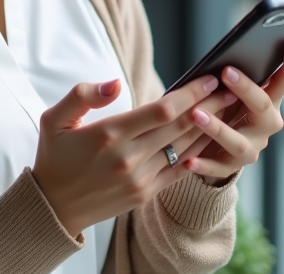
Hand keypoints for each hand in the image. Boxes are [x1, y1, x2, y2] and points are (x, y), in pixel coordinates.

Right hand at [32, 74, 237, 237]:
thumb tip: (115, 83)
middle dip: (209, 105)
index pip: (162, 109)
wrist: (52, 207)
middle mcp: (128, 158)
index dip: (190, 92)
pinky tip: (212, 138)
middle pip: (180, 126)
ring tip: (230, 109)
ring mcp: (139, 179)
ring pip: (185, 148)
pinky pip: (179, 170)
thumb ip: (82, 96)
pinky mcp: (144, 194)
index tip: (208, 77)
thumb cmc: (54, 157)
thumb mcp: (54, 119)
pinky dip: (198, 152)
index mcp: (109, 134)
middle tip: (231, 87)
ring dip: (210, 127)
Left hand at [177, 45, 283, 180]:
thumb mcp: (233, 92)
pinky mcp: (231, 167)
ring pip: (238, 141)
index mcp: (268, 104)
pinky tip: (188, 160)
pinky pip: (217, 167)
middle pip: (263, 107)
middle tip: (226, 72)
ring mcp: (251, 148)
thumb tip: (223, 55)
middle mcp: (265, 127)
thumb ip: (233, 78)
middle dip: (246, 89)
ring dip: (217, 127)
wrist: (218, 150)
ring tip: (195, 114)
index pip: (282, 82)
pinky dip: (203, 164)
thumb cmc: (226, 109)